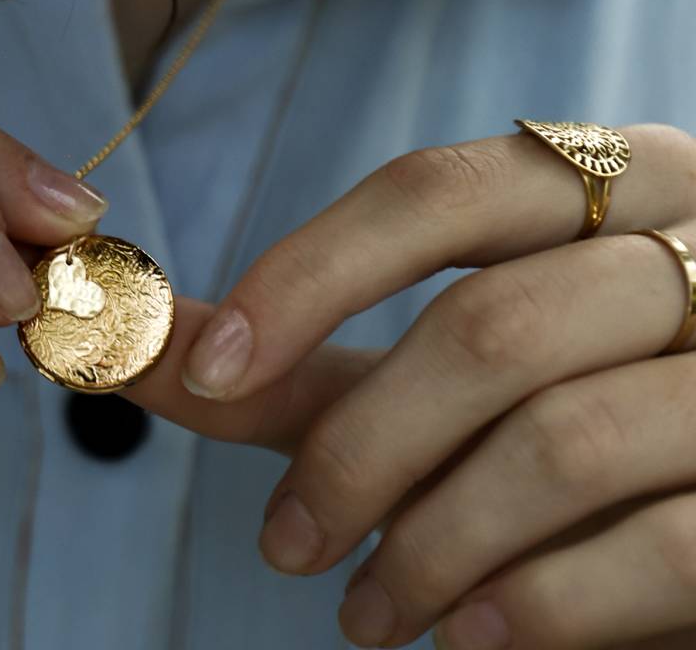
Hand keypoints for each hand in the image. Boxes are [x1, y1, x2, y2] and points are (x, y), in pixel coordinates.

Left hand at [134, 124, 695, 648]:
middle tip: (285, 543)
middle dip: (361, 449)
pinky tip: (465, 634)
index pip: (436, 191)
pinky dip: (539, 605)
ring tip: (365, 612)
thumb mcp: (441, 370)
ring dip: (430, 543)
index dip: (309, 273)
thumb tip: (141, 344)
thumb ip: (305, 357)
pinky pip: (661, 548)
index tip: (207, 370)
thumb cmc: (564, 408)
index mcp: (606, 181)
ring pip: (563, 441)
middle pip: (491, 328)